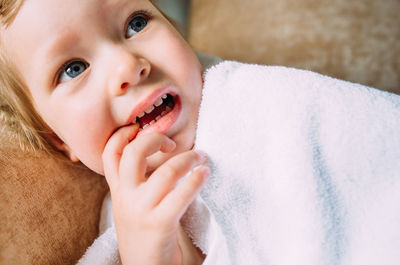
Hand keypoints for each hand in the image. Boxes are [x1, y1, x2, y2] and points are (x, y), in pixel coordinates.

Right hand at [102, 124, 208, 264]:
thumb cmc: (144, 235)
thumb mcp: (132, 207)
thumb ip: (137, 185)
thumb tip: (161, 156)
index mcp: (118, 192)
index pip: (109, 155)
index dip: (120, 135)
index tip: (138, 127)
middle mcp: (125, 198)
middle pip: (133, 154)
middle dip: (155, 138)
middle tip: (172, 143)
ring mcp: (141, 211)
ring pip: (165, 172)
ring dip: (188, 159)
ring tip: (201, 158)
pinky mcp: (159, 224)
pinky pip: (181, 194)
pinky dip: (196, 180)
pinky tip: (205, 175)